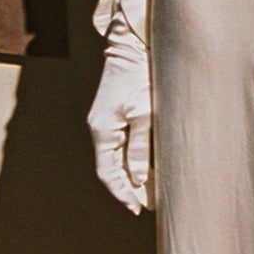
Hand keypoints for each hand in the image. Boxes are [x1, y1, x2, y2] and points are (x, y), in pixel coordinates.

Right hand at [88, 18, 153, 214]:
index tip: (137, 209)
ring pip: (117, 157)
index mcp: (103, 130)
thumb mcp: (144, 113)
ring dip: (133, 175)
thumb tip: (138, 178)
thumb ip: (141, 147)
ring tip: (153, 192)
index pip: (108, 172)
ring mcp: (106, 121)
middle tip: (149, 206)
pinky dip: (134, 158)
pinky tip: (149, 166)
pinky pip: (122, 144)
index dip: (123, 193)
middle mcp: (100, 128)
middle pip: (112, 168)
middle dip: (130, 188)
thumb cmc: (141, 76)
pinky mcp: (116, 113)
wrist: (133, 44)